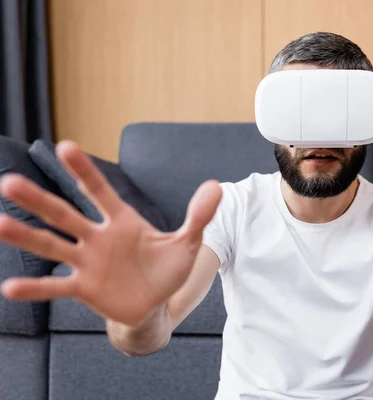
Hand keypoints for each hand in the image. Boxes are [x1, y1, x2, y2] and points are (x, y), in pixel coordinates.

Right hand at [0, 141, 221, 326]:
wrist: (155, 303)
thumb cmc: (166, 268)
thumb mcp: (187, 242)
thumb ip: (198, 215)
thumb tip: (217, 185)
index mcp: (122, 221)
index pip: (100, 191)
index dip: (84, 171)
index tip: (65, 147)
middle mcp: (98, 237)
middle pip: (66, 215)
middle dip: (41, 199)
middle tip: (10, 182)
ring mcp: (88, 262)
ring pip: (53, 246)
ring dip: (27, 236)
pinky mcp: (84, 289)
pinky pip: (56, 287)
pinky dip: (36, 288)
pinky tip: (10, 287)